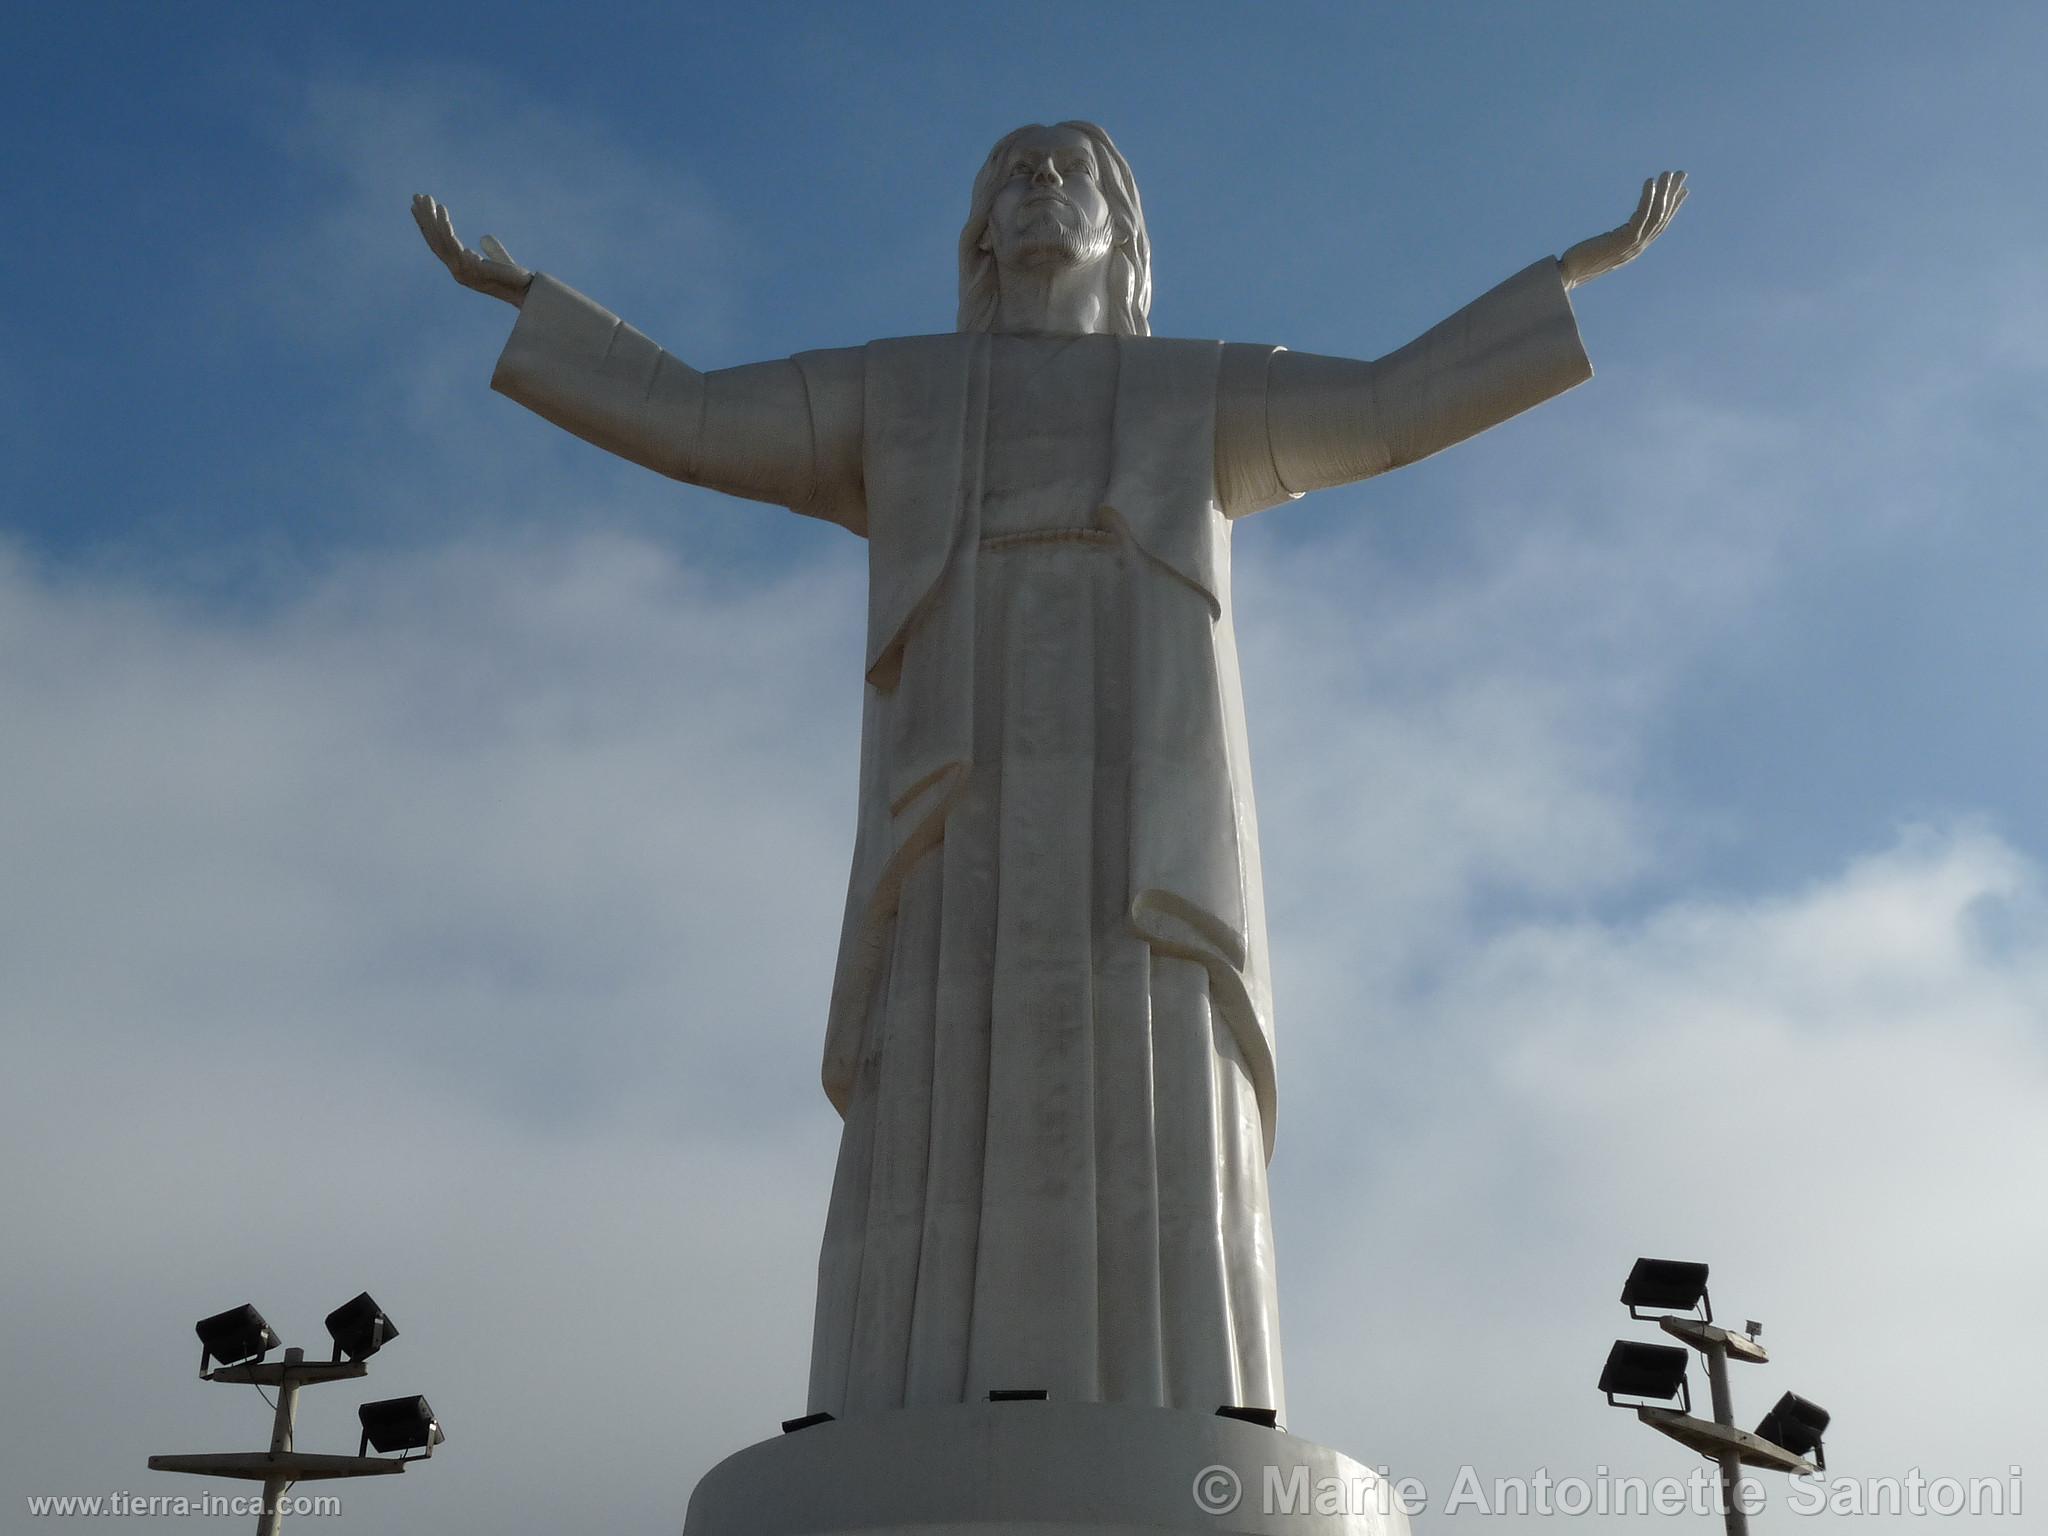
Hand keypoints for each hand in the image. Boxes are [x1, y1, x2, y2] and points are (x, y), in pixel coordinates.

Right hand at [411, 194, 532, 306]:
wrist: (527, 292)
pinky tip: (444, 217)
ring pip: (442, 242)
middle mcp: (458, 270)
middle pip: (435, 240)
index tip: (418, 207)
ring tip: (430, 201)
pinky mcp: (474, 270)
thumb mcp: (499, 260)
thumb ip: (492, 250)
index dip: (428, 226)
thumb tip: (484, 237)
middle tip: (417, 196)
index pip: (439, 244)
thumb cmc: (515, 280)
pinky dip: (448, 232)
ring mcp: (464, 271)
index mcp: (461, 267)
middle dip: (425, 218)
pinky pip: (455, 247)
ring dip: (434, 220)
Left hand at [1558, 172, 1686, 289]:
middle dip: (1673, 195)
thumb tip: (1614, 235)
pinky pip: (1642, 215)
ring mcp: (1633, 246)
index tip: (1682, 190)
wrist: (1568, 275)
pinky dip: (1648, 198)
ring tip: (1667, 173)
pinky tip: (1650, 182)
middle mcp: (1638, 248)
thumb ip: (1614, 241)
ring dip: (1664, 192)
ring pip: (1656, 215)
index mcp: (1635, 249)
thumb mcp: (1603, 249)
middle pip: (1662, 217)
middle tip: (1682, 174)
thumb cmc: (1579, 262)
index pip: (1659, 225)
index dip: (1672, 207)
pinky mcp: (1623, 241)